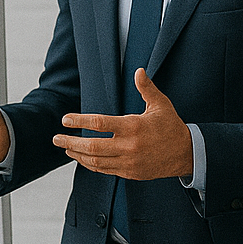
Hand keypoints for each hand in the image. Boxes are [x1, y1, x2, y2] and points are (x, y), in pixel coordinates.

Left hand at [54, 69, 192, 178]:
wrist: (186, 154)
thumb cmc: (171, 127)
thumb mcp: (161, 105)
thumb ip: (146, 88)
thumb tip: (138, 70)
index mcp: (133, 127)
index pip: (99, 123)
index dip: (79, 120)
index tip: (65, 119)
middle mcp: (129, 146)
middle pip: (91, 147)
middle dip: (70, 142)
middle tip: (56, 138)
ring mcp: (128, 162)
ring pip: (95, 162)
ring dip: (77, 155)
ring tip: (66, 147)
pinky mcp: (130, 173)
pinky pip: (105, 170)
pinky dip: (90, 165)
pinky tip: (82, 158)